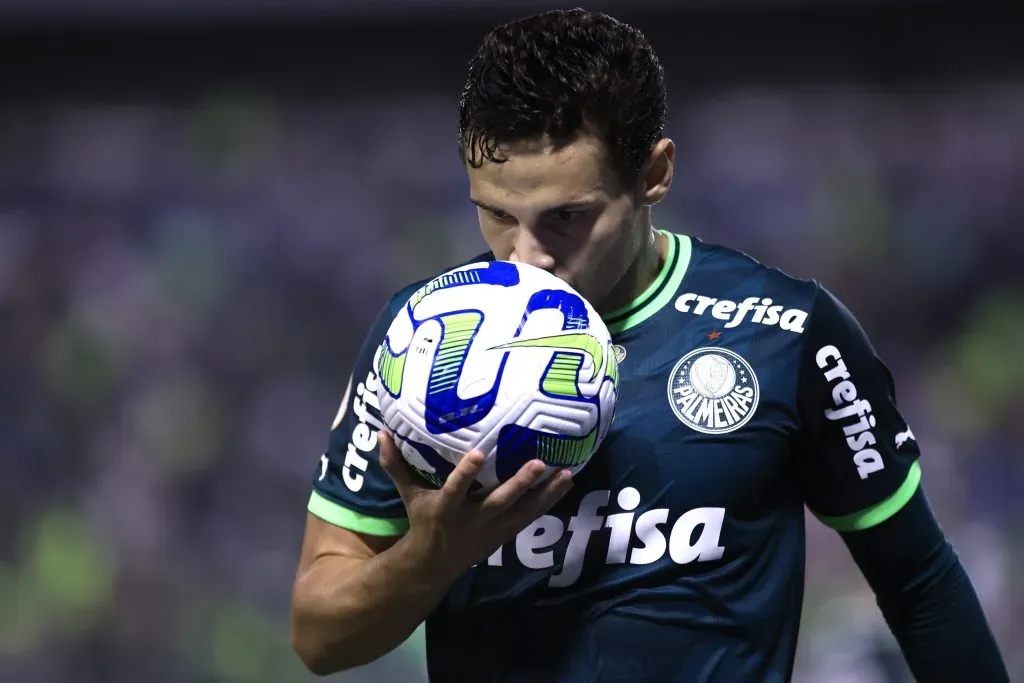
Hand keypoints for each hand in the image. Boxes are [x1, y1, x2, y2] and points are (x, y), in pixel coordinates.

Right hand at [378, 431, 572, 581]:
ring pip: (523, 511)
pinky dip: (549, 500)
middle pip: (499, 501)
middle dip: (518, 484)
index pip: (456, 489)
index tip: (479, 453)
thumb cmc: (422, 520)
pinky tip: (567, 482)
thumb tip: (382, 432)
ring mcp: (494, 528)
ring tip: (566, 473)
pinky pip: (532, 516)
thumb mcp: (408, 494)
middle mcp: (473, 519)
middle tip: (538, 463)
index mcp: (447, 508)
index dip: (467, 472)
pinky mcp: (507, 533)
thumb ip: (396, 464)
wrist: (435, 565)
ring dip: (545, 493)